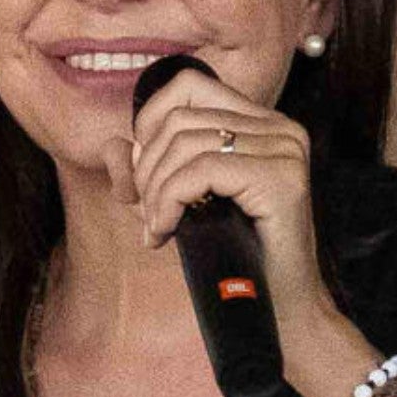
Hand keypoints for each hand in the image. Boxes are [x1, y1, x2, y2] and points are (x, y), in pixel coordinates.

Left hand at [107, 68, 334, 333]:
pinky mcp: (282, 178)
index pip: (187, 86)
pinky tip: (169, 231)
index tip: (144, 173)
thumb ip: (144, 172)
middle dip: (147, 170)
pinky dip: (170, 202)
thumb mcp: (177, 204)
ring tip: (158, 228)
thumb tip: (112, 146)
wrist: (278, 310)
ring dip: (156, 192)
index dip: (149, 122)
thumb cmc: (229, 256)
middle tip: (149, 215)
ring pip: (184, 144)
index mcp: (260, 123)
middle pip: (177, 120)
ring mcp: (285, 150)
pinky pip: (200, 172)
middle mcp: (279, 128)